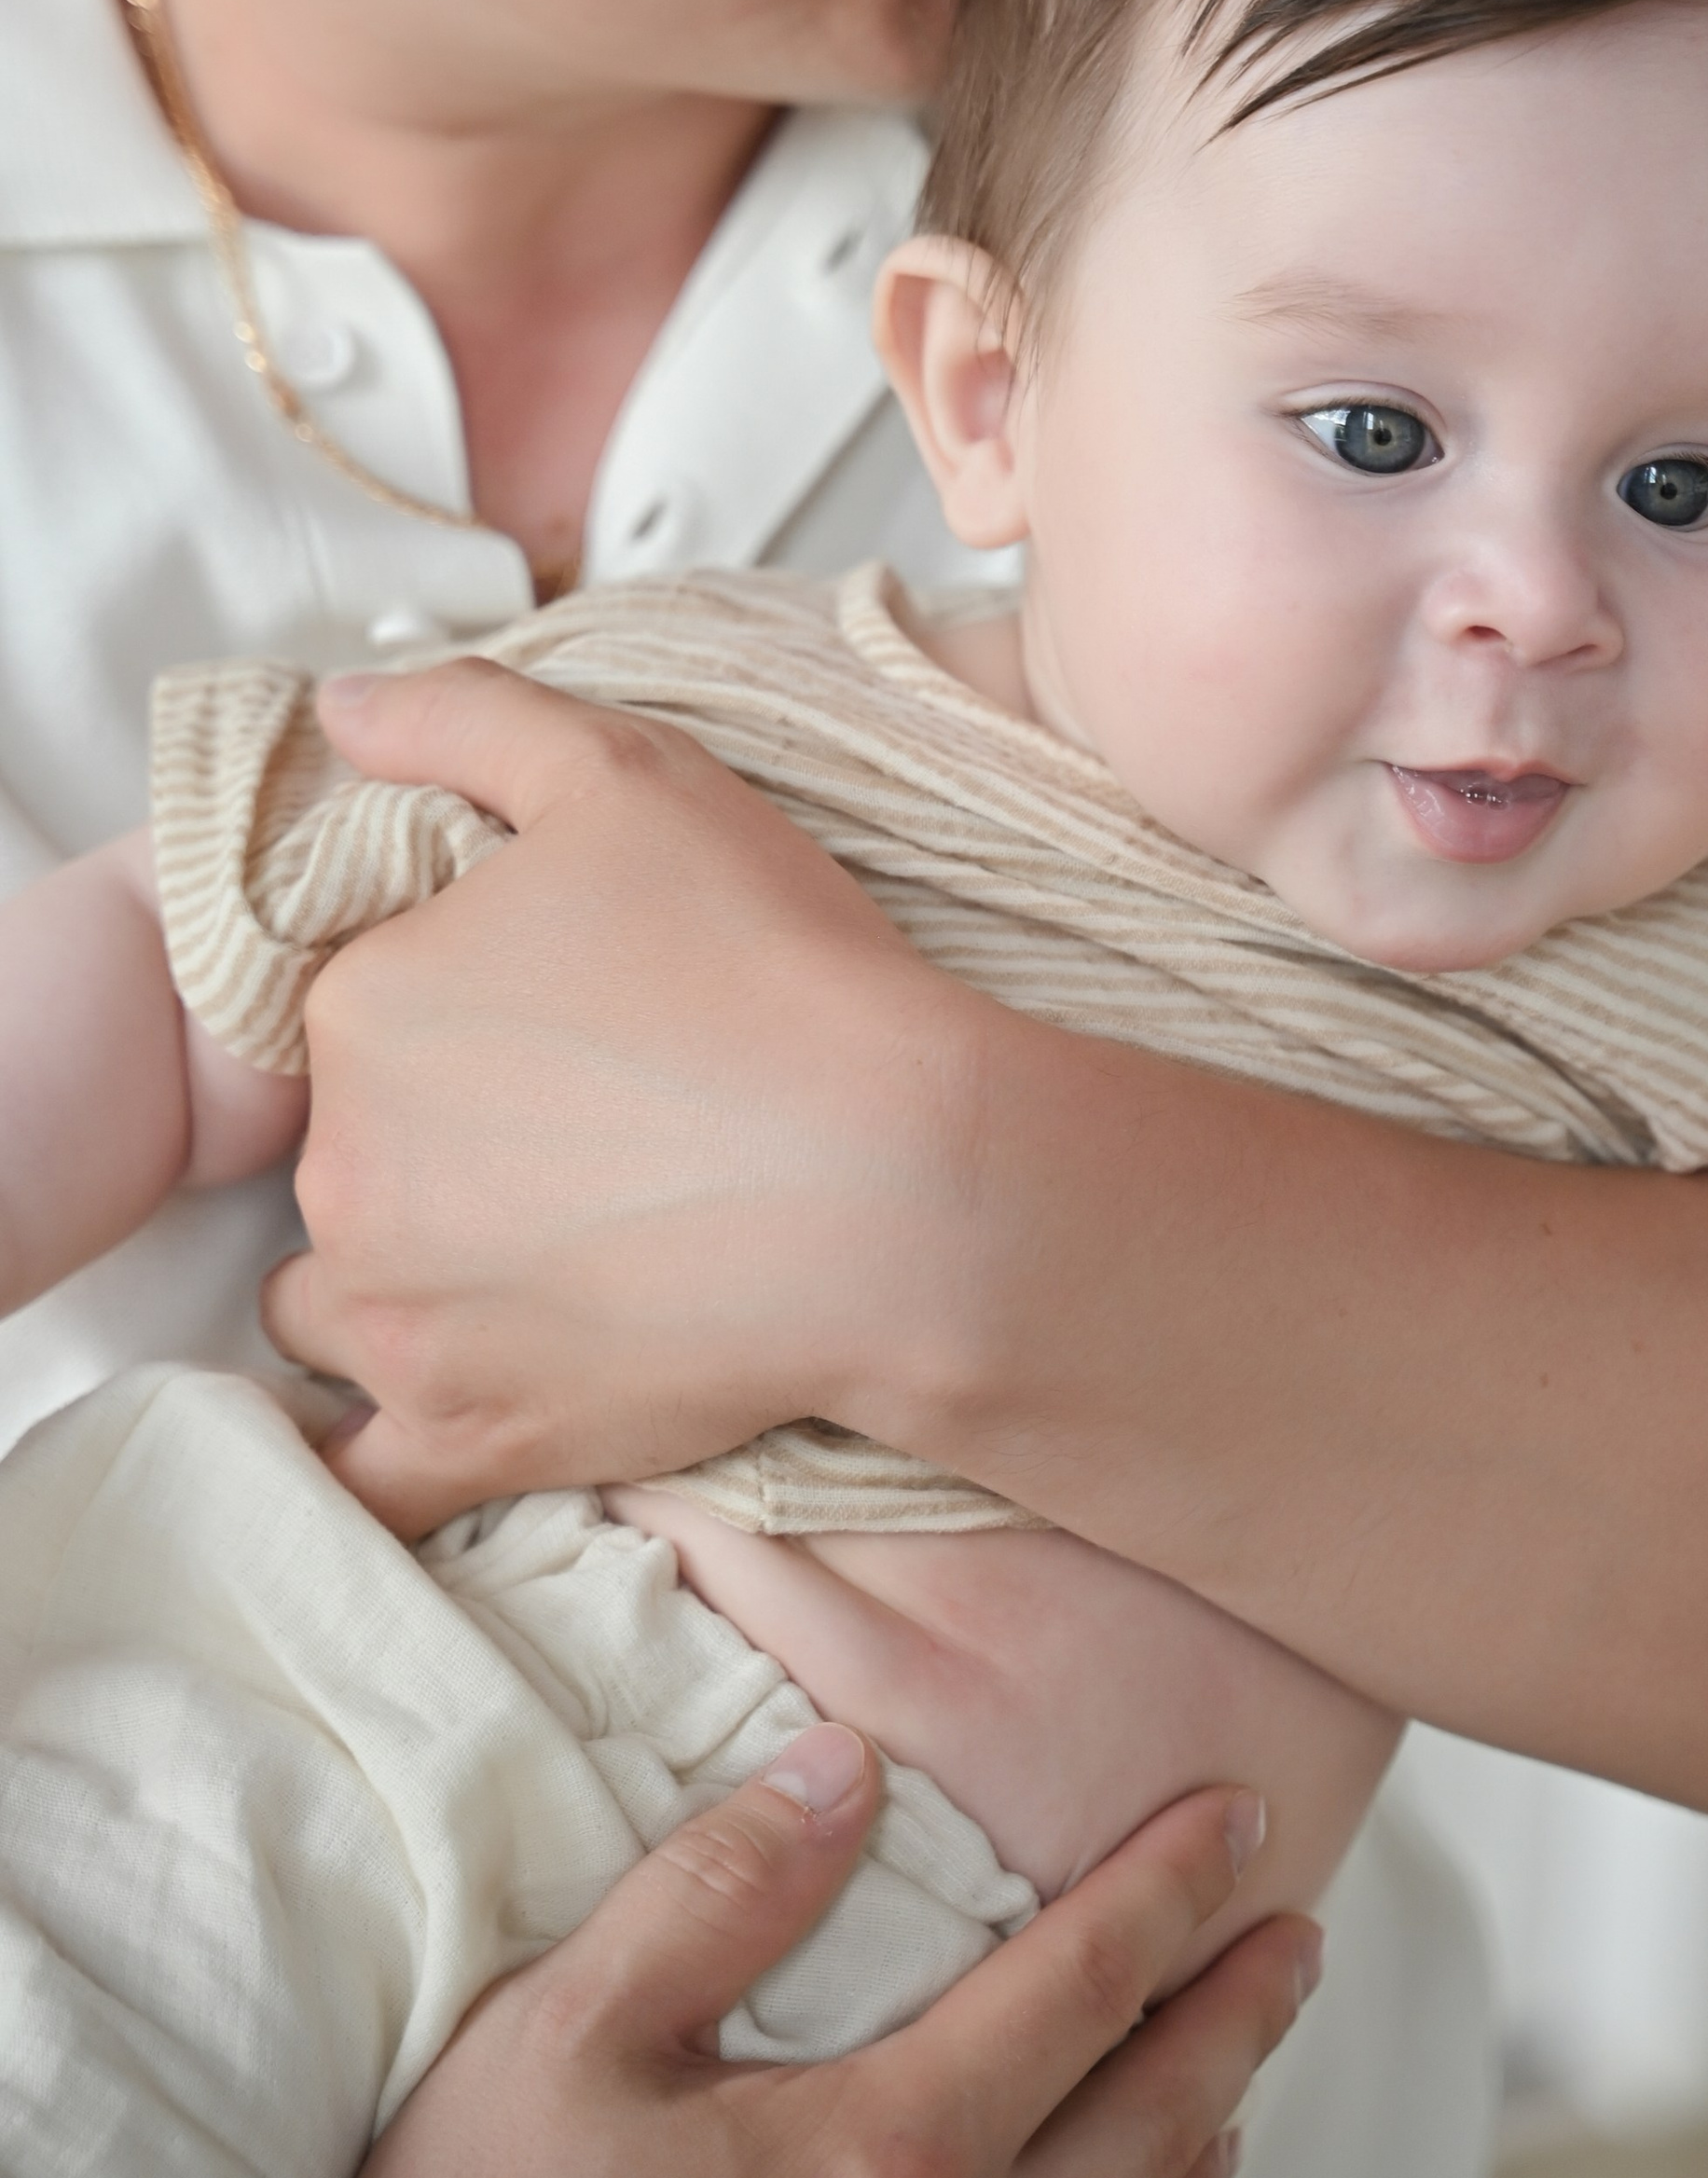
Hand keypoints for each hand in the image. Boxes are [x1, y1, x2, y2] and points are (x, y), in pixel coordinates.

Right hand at [189, 1733, 1316, 2177]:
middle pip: (1157, 2118)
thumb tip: (847, 1767)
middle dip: (1240, 2012)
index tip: (1240, 1812)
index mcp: (885, 2158)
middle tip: (1298, 1932)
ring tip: (1239, 2071)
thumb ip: (723, 1889)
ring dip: (1204, 2136)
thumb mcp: (564, 2038)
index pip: (1084, 1984)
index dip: (1172, 1887)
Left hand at [263, 657, 989, 1536]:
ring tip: (547, 1253)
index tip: (554, 1020)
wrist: (902, 1189)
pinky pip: (363, 1471)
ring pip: (336, 1299)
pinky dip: (383, 1450)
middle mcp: (343, 1169)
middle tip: (584, 1130)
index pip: (350, 1009)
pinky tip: (451, 1405)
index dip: (446, 1008)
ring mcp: (398, 1317)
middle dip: (428, 1144)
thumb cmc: (775, 971)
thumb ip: (464, 716)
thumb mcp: (631, 776)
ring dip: (405, 1280)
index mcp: (362, 1007)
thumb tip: (336, 705)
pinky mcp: (466, 1434)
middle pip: (342, 1153)